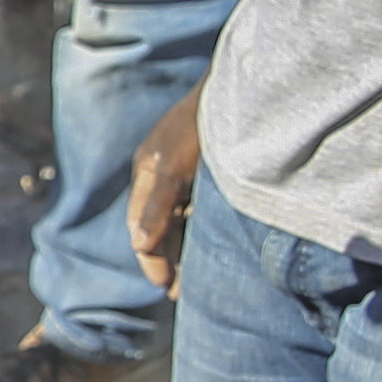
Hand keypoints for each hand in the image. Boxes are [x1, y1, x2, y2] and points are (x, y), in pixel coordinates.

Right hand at [128, 88, 204, 298]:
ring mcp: (187, 172)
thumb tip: (139, 245)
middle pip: (160, 227)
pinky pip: (199, 209)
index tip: (168, 287)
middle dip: (168, 260)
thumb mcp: (173, 167)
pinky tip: (217, 248)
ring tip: (198, 279)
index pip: (142, 227)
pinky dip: (202, 232)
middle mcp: (163, 174)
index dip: (152, 260)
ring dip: (186, 249)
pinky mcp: (209, 170)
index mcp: (148, 172)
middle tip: (181, 293)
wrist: (241, 88)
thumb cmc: (201, 124)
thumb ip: (157, 206)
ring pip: (181, 221)